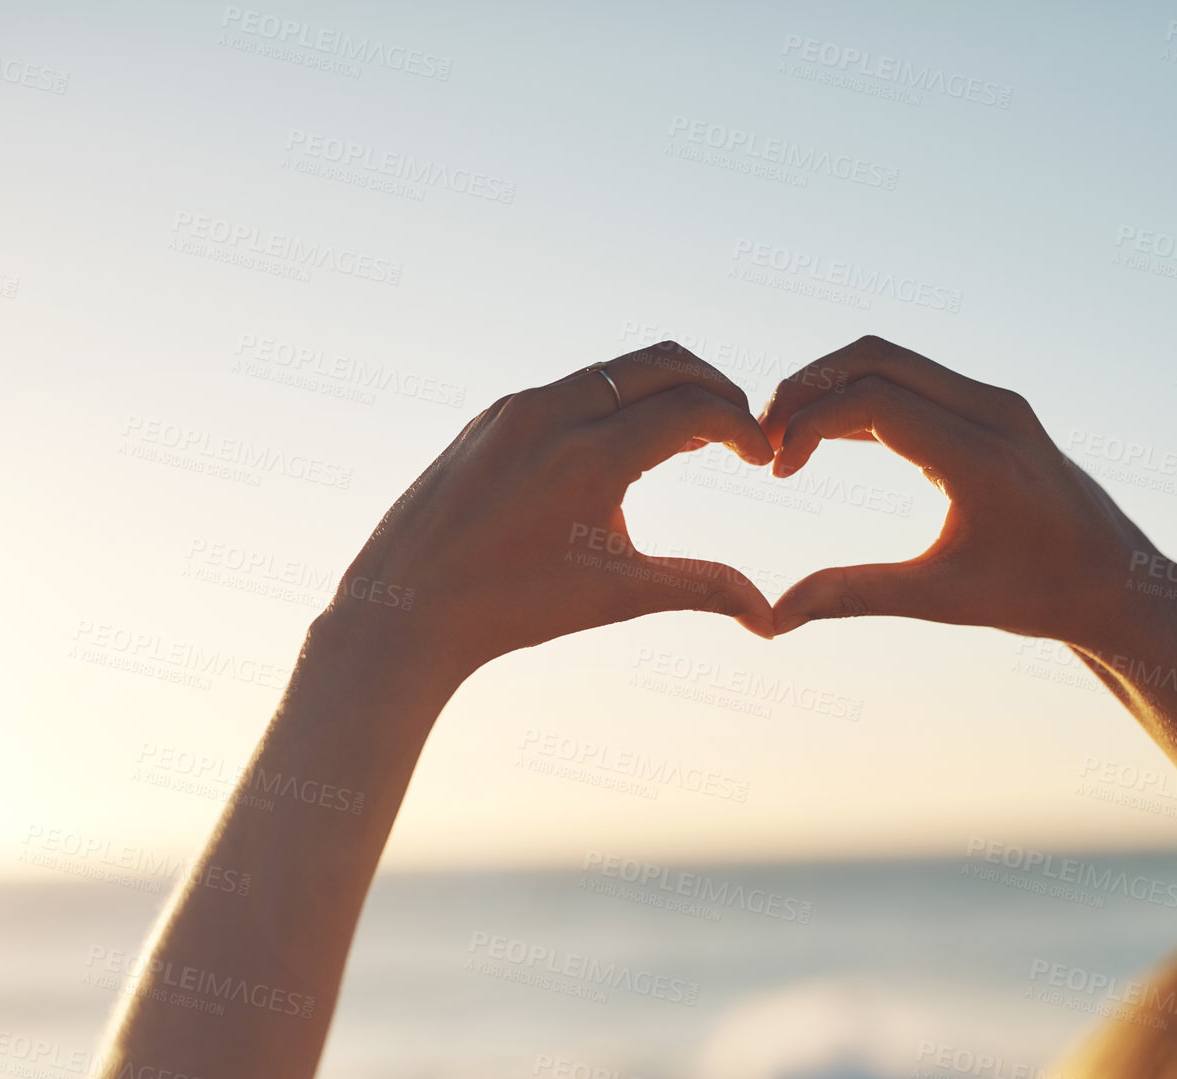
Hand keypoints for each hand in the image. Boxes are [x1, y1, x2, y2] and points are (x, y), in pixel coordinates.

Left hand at [321, 342, 775, 679]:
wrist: (407, 610)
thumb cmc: (513, 608)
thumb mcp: (616, 595)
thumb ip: (700, 588)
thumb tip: (769, 618)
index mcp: (589, 457)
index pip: (692, 409)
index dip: (741, 428)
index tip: (761, 459)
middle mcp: (551, 415)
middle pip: (662, 363)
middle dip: (715, 387)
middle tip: (741, 428)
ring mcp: (516, 409)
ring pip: (614, 370)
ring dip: (663, 389)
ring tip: (692, 432)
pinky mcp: (491, 416)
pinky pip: (569, 387)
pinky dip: (613, 401)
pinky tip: (623, 442)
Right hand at [757, 335, 1154, 646]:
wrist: (1113, 579)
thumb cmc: (1034, 595)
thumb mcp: (941, 601)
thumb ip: (855, 596)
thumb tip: (775, 619)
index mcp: (982, 458)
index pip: (875, 401)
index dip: (809, 422)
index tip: (776, 468)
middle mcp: (993, 412)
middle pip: (876, 357)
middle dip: (807, 388)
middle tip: (764, 437)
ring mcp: (996, 402)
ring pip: (892, 359)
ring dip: (831, 386)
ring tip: (787, 440)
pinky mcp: (992, 405)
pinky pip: (914, 378)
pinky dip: (861, 394)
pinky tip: (826, 438)